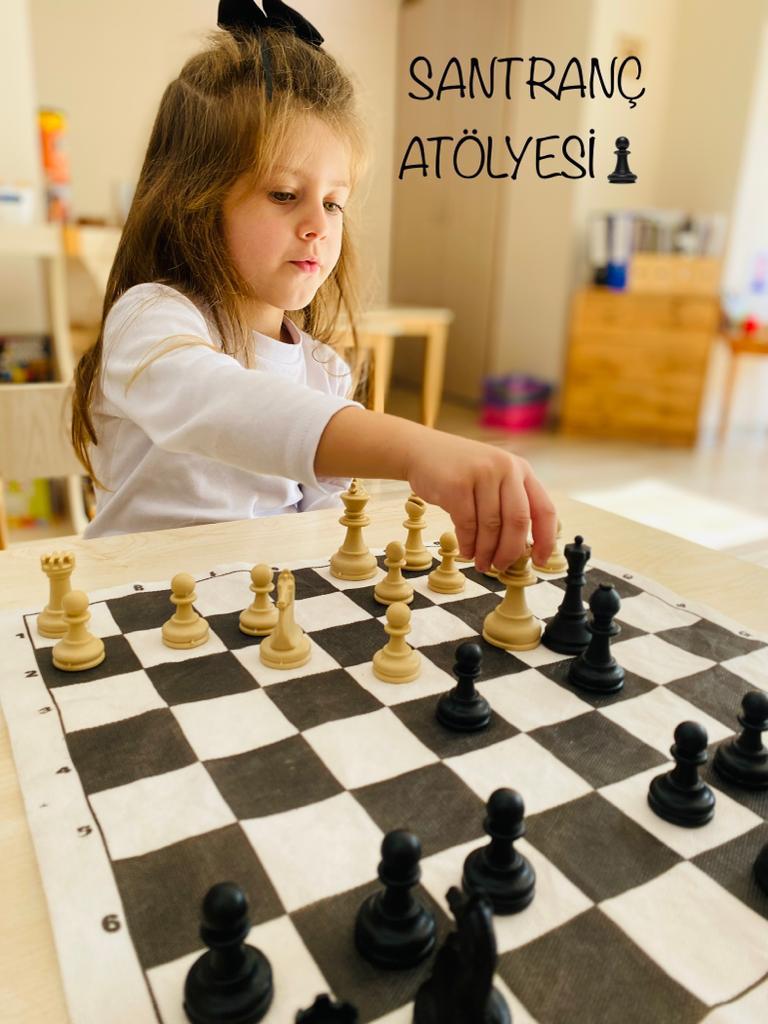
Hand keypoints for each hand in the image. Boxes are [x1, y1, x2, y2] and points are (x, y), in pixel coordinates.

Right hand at [406, 433, 556, 572]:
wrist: (420, 450)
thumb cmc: (458, 471)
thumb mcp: (493, 478)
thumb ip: (508, 504)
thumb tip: (519, 548)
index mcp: (521, 469)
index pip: (544, 509)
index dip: (545, 540)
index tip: (539, 560)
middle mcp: (505, 468)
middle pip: (518, 521)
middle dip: (510, 551)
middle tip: (501, 566)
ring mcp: (481, 474)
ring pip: (491, 526)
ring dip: (486, 551)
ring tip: (481, 563)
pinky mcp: (456, 484)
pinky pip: (467, 524)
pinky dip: (468, 544)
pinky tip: (466, 551)